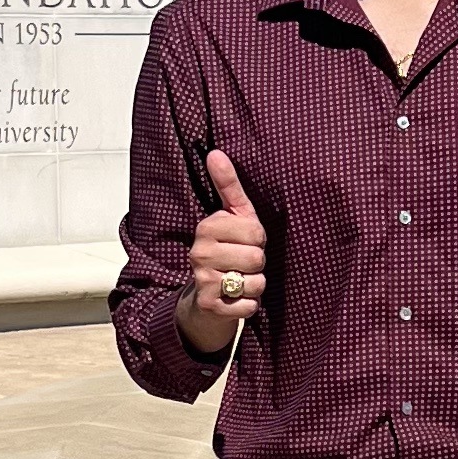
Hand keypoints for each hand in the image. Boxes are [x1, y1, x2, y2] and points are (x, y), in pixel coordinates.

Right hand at [178, 147, 268, 354]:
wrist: (205, 301)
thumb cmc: (226, 253)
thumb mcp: (231, 217)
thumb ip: (228, 186)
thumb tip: (216, 152)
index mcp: (207, 228)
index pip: (255, 232)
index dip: (258, 240)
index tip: (244, 243)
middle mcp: (200, 253)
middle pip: (256, 257)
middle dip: (257, 264)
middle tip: (242, 264)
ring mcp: (203, 280)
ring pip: (255, 282)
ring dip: (255, 285)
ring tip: (240, 281)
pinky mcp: (210, 306)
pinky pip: (249, 305)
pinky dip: (249, 305)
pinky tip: (236, 299)